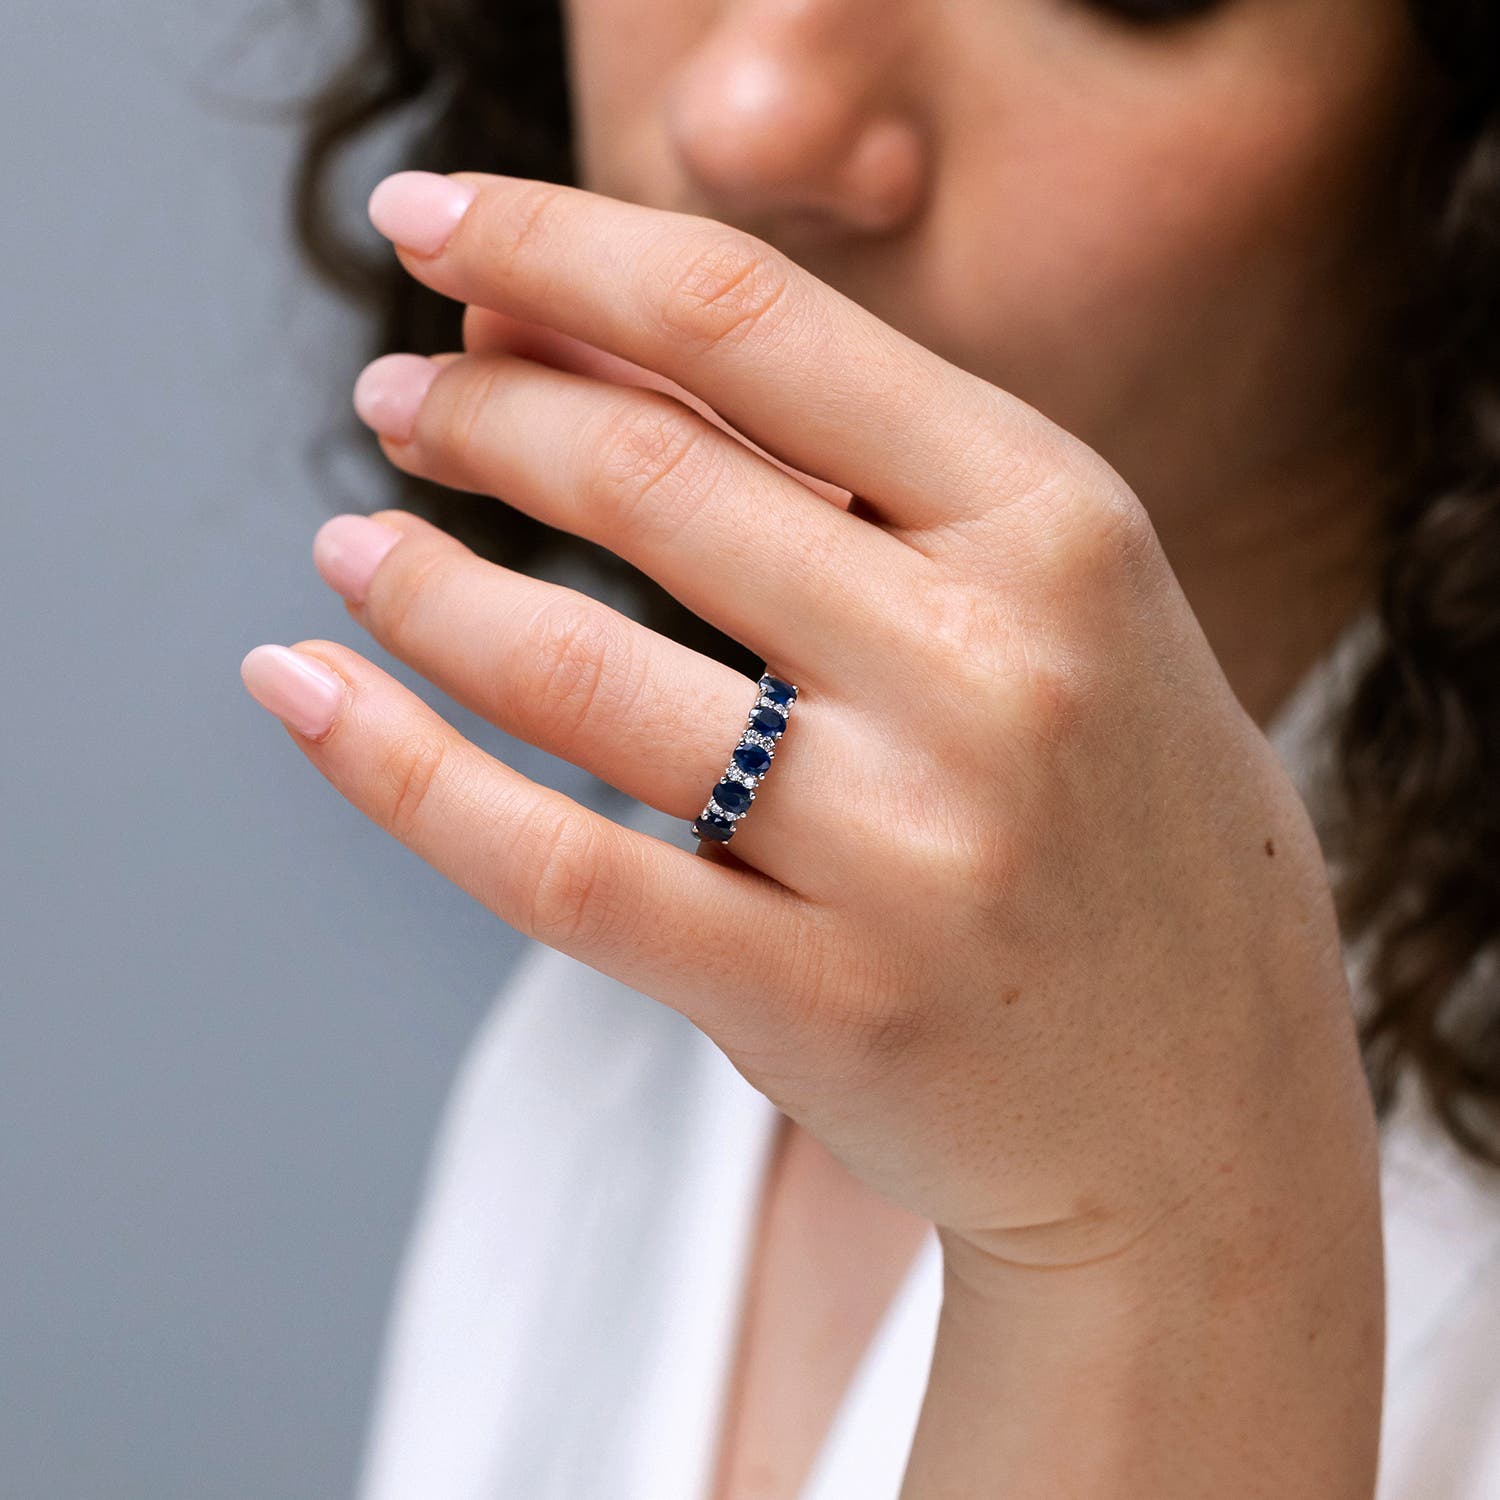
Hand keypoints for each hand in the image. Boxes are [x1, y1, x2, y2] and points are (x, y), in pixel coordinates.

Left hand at [246, 170, 1376, 1278]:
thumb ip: (837, 466)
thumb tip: (567, 329)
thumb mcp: (1036, 596)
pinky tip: (303, 692)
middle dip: (477, 411)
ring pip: (577, 673)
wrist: (1202, 1100)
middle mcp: (990, 669)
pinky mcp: (816, 1000)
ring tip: (350, 543)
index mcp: (1059, 524)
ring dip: (420, 583)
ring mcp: (905, 850)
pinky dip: (396, 769)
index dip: (561, 241)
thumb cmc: (1114, 815)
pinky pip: (555, 865)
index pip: (757, 322)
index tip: (431, 211)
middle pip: (646, 477)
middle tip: (394, 394)